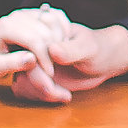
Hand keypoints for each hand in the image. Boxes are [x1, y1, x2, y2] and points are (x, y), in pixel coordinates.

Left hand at [0, 8, 76, 102]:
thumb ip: (12, 64)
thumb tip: (32, 59)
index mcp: (6, 27)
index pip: (34, 40)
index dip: (45, 58)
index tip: (49, 74)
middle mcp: (17, 16)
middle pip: (46, 32)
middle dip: (53, 53)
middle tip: (51, 71)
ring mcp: (27, 12)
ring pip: (53, 25)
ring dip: (59, 43)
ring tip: (54, 61)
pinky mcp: (35, 13)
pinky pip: (56, 18)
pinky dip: (62, 32)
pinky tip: (58, 48)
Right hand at [5, 19, 127, 102]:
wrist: (105, 60)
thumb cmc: (99, 48)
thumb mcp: (88, 47)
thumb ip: (71, 49)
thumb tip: (51, 49)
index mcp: (45, 31)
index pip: (29, 49)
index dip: (38, 67)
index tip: (55, 76)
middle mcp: (37, 47)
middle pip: (23, 69)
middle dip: (41, 85)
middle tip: (64, 94)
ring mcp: (36, 62)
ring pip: (22, 82)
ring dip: (43, 93)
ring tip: (65, 95)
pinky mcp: (39, 76)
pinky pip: (28, 90)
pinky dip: (43, 97)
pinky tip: (62, 95)